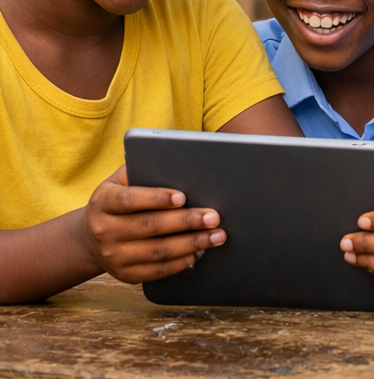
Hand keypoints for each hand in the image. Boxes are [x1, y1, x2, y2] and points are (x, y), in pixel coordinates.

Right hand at [81, 166, 224, 282]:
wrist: (93, 236)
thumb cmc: (119, 199)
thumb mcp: (122, 180)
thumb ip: (144, 170)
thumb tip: (178, 164)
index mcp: (103, 202)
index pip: (128, 200)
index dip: (155, 198)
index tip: (182, 197)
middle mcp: (104, 231)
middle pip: (149, 227)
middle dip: (186, 221)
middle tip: (213, 217)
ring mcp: (113, 256)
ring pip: (158, 251)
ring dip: (191, 244)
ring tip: (215, 236)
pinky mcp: (125, 274)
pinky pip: (157, 271)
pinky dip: (181, 262)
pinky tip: (199, 251)